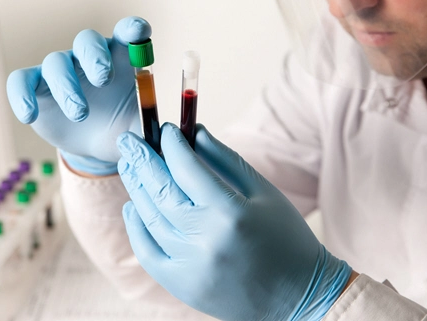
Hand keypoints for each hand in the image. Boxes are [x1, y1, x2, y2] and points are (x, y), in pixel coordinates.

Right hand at [6, 16, 150, 174]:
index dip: (132, 29)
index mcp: (122, 59)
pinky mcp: (36, 88)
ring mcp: (61, 71)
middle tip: (104, 79)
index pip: (127, 32)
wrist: (96, 147)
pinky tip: (30, 116)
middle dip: (95, 56)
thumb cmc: (123, 126)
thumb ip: (155, 125)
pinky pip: (20, 82)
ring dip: (67, 87)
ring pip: (55, 62)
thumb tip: (169, 136)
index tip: (140, 34)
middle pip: (87, 40)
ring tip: (80, 113)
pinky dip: (21, 96)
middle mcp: (90, 58)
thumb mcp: (142, 128)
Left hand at [117, 123, 351, 320]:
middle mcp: (206, 239)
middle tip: (128, 139)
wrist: (298, 296)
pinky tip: (133, 206)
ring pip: (150, 218)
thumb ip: (225, 160)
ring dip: (135, 188)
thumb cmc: (286, 238)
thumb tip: (194, 131)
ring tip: (129, 165)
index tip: (165, 130)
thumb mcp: (263, 192)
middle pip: (161, 190)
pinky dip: (136, 227)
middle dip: (142, 159)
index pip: (187, 167)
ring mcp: (191, 266)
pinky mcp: (183, 286)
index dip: (172, 144)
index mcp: (230, 212)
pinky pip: (148, 252)